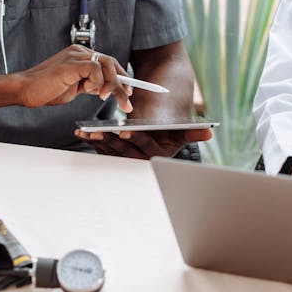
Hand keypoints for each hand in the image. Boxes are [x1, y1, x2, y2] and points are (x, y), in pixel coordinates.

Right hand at [15, 45, 132, 111]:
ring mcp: (75, 56)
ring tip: (108, 99)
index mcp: (79, 56)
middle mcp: (79, 52)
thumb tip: (104, 89)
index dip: (121, 77)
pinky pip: (95, 70)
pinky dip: (98, 83)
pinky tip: (89, 91)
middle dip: (122, 84)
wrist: (25, 90)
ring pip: (107, 65)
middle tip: (126, 100)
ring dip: (113, 85)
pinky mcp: (72, 63)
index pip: (107, 62)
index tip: (128, 91)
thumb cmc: (44, 90)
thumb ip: (89, 84)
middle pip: (110, 63)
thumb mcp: (74, 87)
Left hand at [74, 125, 212, 159]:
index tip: (124, 131)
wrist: (158, 132)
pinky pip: (102, 150)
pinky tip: (82, 132)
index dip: (135, 139)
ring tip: (86, 132)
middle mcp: (141, 161)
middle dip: (111, 141)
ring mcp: (126, 159)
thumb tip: (210, 132)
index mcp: (158, 155)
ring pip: (110, 151)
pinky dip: (92, 142)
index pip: (146, 147)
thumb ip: (193, 132)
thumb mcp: (180, 131)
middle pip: (124, 151)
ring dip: (98, 142)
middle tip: (98, 132)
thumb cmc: (169, 130)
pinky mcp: (114, 156)